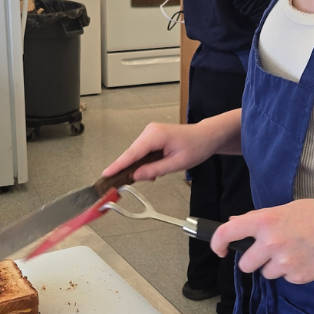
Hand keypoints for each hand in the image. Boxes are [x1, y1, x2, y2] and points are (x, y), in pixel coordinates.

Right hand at [102, 121, 220, 181]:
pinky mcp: (152, 136)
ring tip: (155, 175)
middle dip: (132, 169)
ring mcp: (150, 132)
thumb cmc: (196, 147)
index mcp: (155, 135)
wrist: (206, 136)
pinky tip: (155, 169)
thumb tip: (136, 176)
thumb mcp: (177, 163)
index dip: (118, 165)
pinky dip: (145, 162)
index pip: (132, 153)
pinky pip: (142, 151)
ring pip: (136, 153)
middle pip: (132, 154)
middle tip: (138, 182)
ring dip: (141, 166)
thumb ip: (155, 169)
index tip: (106, 174)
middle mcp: (149, 131)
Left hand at [211, 199, 313, 284]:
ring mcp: (284, 263)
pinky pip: (285, 278)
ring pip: (265, 273)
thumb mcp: (288, 208)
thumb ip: (259, 218)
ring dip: (274, 266)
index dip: (217, 242)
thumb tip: (235, 223)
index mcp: (265, 220)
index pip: (228, 232)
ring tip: (296, 251)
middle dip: (253, 260)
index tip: (219, 249)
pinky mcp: (297, 277)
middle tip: (270, 251)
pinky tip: (308, 258)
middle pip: (245, 264)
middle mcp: (271, 242)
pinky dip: (292, 271)